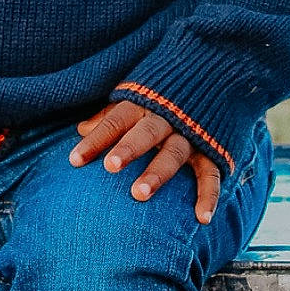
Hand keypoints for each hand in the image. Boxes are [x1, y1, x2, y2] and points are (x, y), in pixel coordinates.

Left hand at [70, 102, 222, 222]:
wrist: (215, 72)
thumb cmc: (162, 93)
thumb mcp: (135, 97)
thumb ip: (110, 115)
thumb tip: (81, 129)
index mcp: (143, 105)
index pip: (115, 122)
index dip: (96, 140)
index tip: (74, 161)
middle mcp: (166, 117)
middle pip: (146, 132)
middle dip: (129, 148)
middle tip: (110, 166)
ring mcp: (191, 133)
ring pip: (174, 153)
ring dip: (157, 172)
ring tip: (139, 194)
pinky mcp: (212, 146)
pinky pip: (211, 172)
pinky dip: (209, 195)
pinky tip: (202, 218)